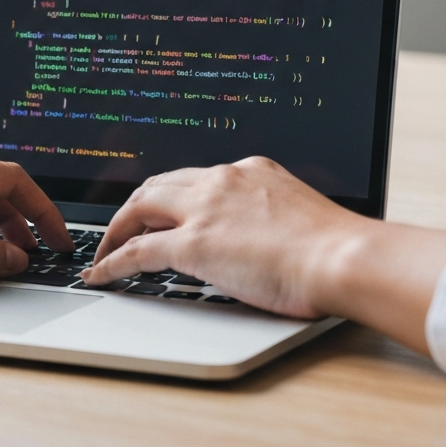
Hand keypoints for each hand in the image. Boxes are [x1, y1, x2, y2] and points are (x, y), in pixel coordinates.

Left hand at [81, 156, 445, 352]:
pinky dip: (113, 262)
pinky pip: (137, 251)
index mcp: (249, 172)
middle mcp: (222, 181)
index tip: (161, 210)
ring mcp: (204, 210)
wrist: (344, 258)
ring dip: (116, 229)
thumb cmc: (337, 249)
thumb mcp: (298, 216)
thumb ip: (270, 219)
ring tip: (104, 252)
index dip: (170, 196)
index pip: (194, 179)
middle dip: (134, 207)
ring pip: (139, 208)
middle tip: (121, 228)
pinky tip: (101, 274)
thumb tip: (263, 241)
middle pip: (158, 186)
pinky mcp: (193, 243)